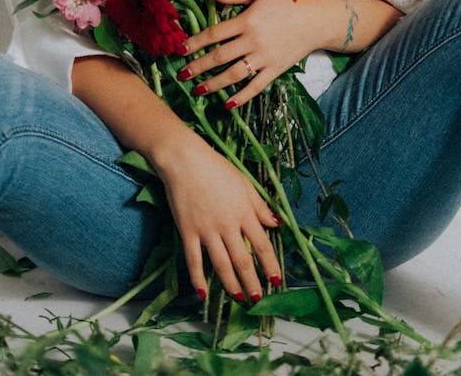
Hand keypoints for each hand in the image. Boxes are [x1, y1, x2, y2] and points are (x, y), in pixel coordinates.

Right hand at [155, 130, 281, 300]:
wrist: (184, 160)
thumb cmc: (216, 167)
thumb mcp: (244, 182)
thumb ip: (259, 206)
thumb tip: (277, 224)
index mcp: (243, 211)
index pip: (262, 244)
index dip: (270, 265)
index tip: (276, 281)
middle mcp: (227, 224)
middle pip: (243, 260)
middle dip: (252, 282)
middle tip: (258, 299)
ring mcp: (206, 230)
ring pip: (221, 264)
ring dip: (231, 284)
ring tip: (238, 298)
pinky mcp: (187, 231)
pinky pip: (194, 260)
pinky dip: (198, 278)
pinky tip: (203, 293)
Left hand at [180, 0, 326, 108]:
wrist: (316, 19)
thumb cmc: (287, 1)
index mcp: (247, 20)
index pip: (214, 33)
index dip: (195, 42)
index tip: (179, 50)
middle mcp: (253, 40)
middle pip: (220, 56)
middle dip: (198, 67)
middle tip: (181, 75)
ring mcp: (264, 57)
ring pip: (234, 74)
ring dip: (214, 84)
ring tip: (197, 91)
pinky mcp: (276, 70)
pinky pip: (256, 86)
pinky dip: (242, 97)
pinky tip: (228, 104)